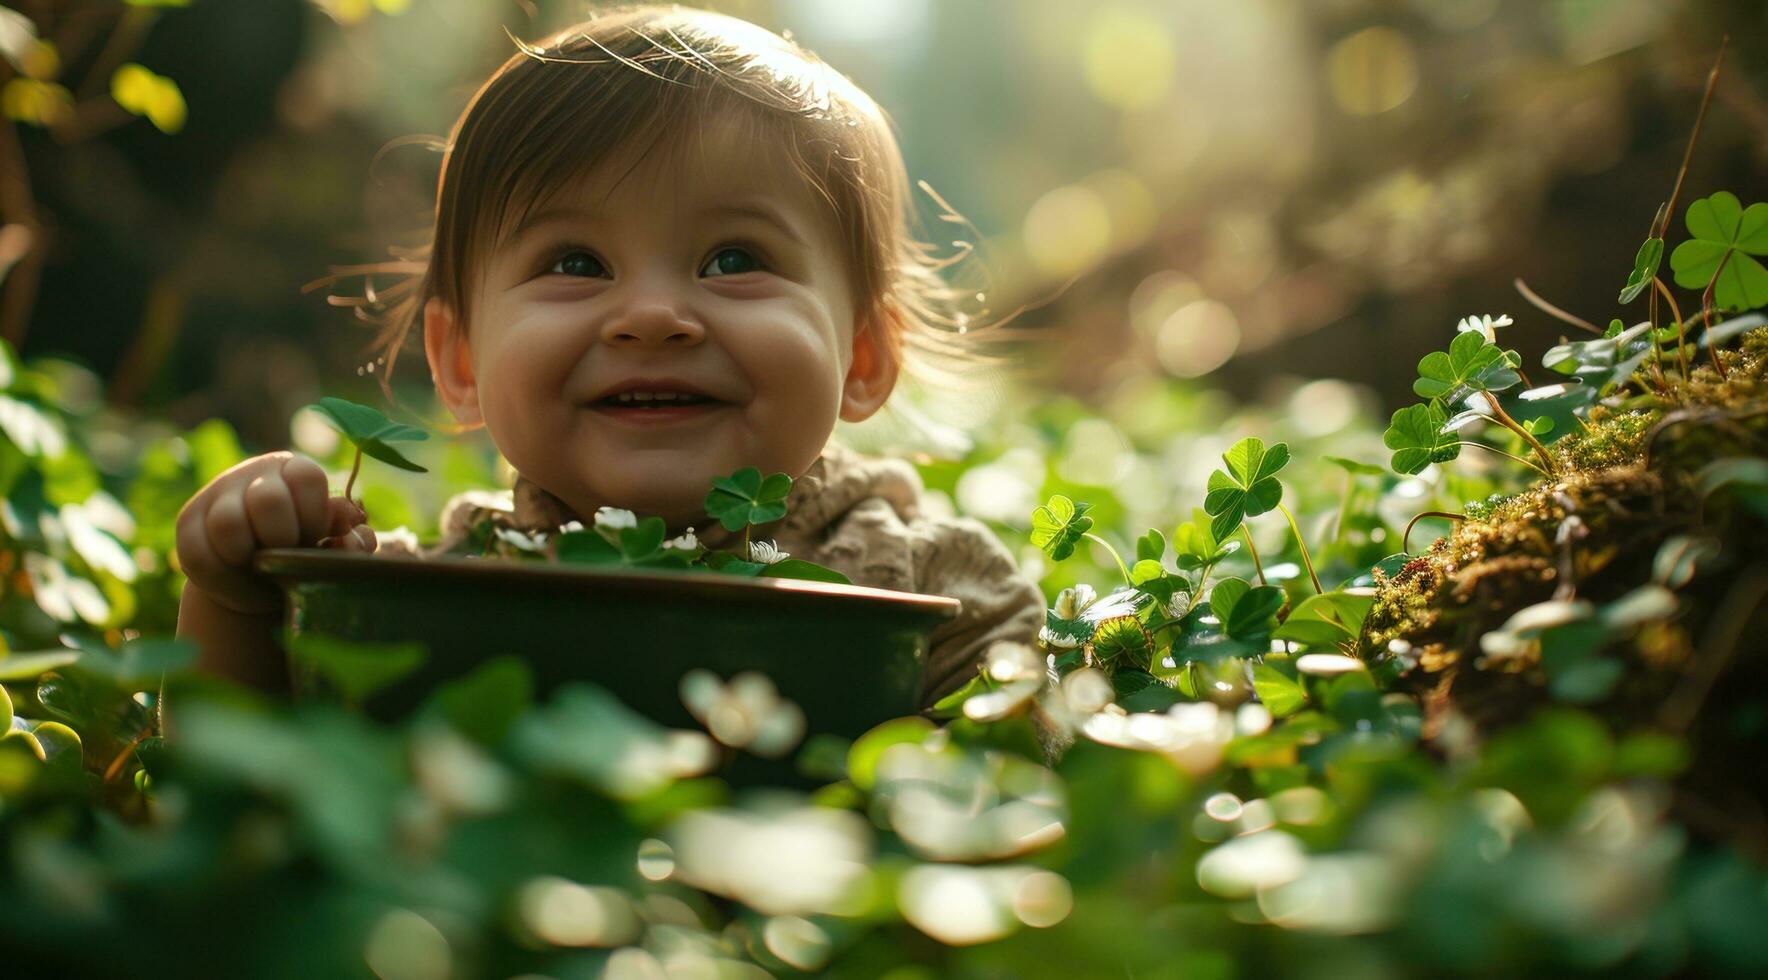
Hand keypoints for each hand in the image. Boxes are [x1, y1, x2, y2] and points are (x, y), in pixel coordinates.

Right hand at [174, 452, 376, 615]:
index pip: (307, 477)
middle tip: (284, 555)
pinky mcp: (188, 522)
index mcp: (294, 472)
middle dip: (281, 538)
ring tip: (258, 569)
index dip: (314, 516)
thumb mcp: (333, 548)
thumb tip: (350, 538)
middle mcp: (254, 475)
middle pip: (267, 500)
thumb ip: (351, 543)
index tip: (315, 539)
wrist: (257, 576)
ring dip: (247, 557)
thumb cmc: (306, 553)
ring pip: (227, 523)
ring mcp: (217, 495)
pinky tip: (236, 583)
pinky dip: (221, 579)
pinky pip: (197, 553)